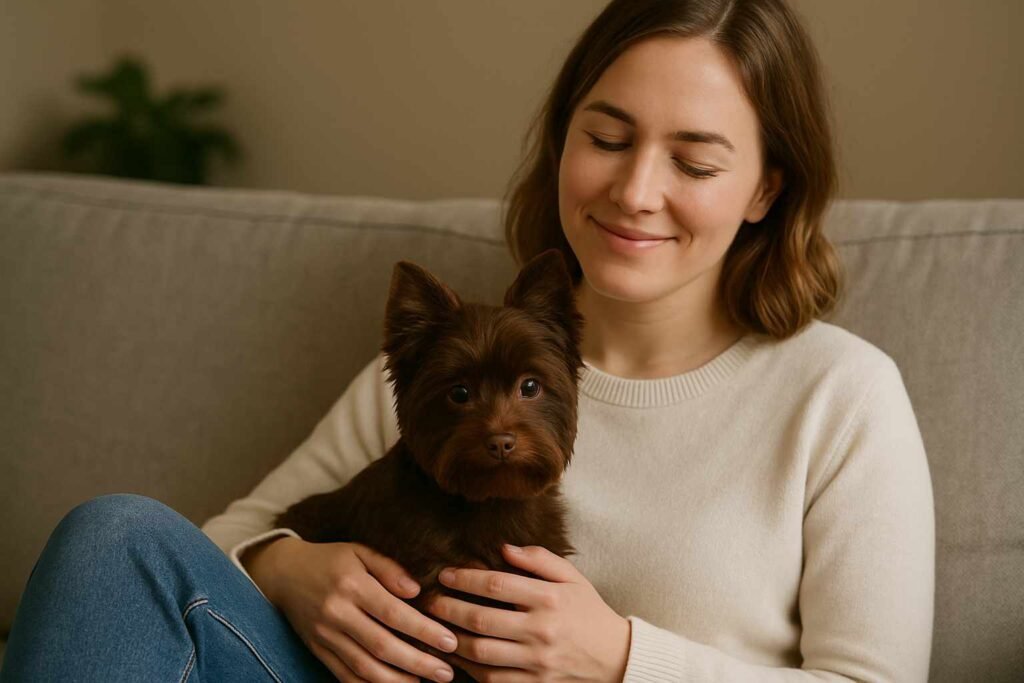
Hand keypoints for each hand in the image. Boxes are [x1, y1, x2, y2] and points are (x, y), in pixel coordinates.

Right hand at [244, 537, 458, 682]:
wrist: (284, 574)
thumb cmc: (331, 560)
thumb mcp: (359, 551)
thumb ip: (389, 568)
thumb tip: (416, 591)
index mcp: (352, 585)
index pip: (393, 613)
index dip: (423, 630)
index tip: (449, 640)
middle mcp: (337, 613)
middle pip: (382, 645)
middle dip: (418, 662)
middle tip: (447, 672)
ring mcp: (325, 636)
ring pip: (364, 667)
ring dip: (397, 680)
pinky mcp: (318, 651)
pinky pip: (345, 676)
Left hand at [424, 544, 630, 681]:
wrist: (616, 658)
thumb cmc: (588, 612)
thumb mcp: (572, 578)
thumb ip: (539, 559)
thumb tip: (504, 547)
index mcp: (549, 599)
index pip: (496, 585)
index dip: (464, 578)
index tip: (445, 574)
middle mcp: (541, 631)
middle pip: (480, 620)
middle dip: (447, 608)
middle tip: (428, 600)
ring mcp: (537, 663)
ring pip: (480, 653)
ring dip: (451, 639)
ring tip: (434, 627)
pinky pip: (491, 679)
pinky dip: (467, 668)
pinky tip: (455, 654)